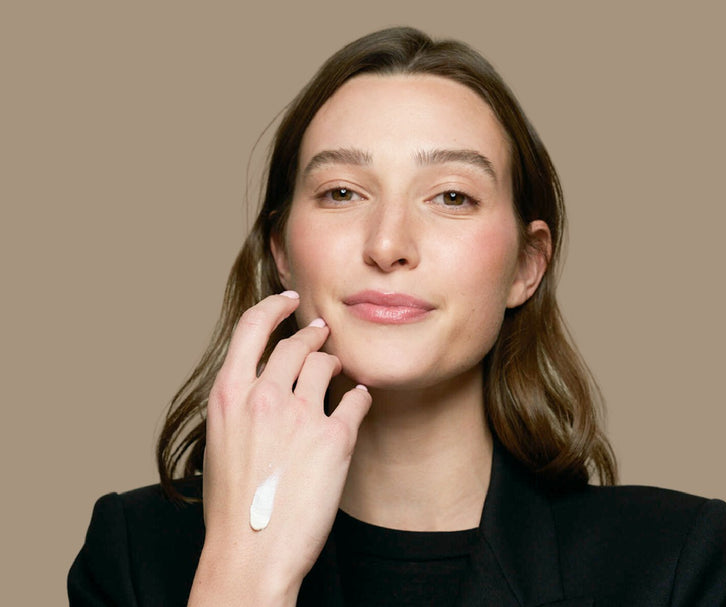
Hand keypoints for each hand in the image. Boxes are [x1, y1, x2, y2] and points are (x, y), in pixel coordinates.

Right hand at [188, 292, 370, 605]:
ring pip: (326, 365)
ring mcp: (301, 415)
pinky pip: (355, 400)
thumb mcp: (220, 441)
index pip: (252, 328)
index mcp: (229, 394)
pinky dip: (358, 397)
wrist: (251, 553)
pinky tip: (358, 401)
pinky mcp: (334, 438)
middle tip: (322, 332)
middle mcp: (265, 396)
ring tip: (337, 371)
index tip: (289, 300)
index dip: (274, 307)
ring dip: (335, 363)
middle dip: (313, 334)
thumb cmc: (233, 506)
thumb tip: (262, 384)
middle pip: (296, 343)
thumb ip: (240, 405)